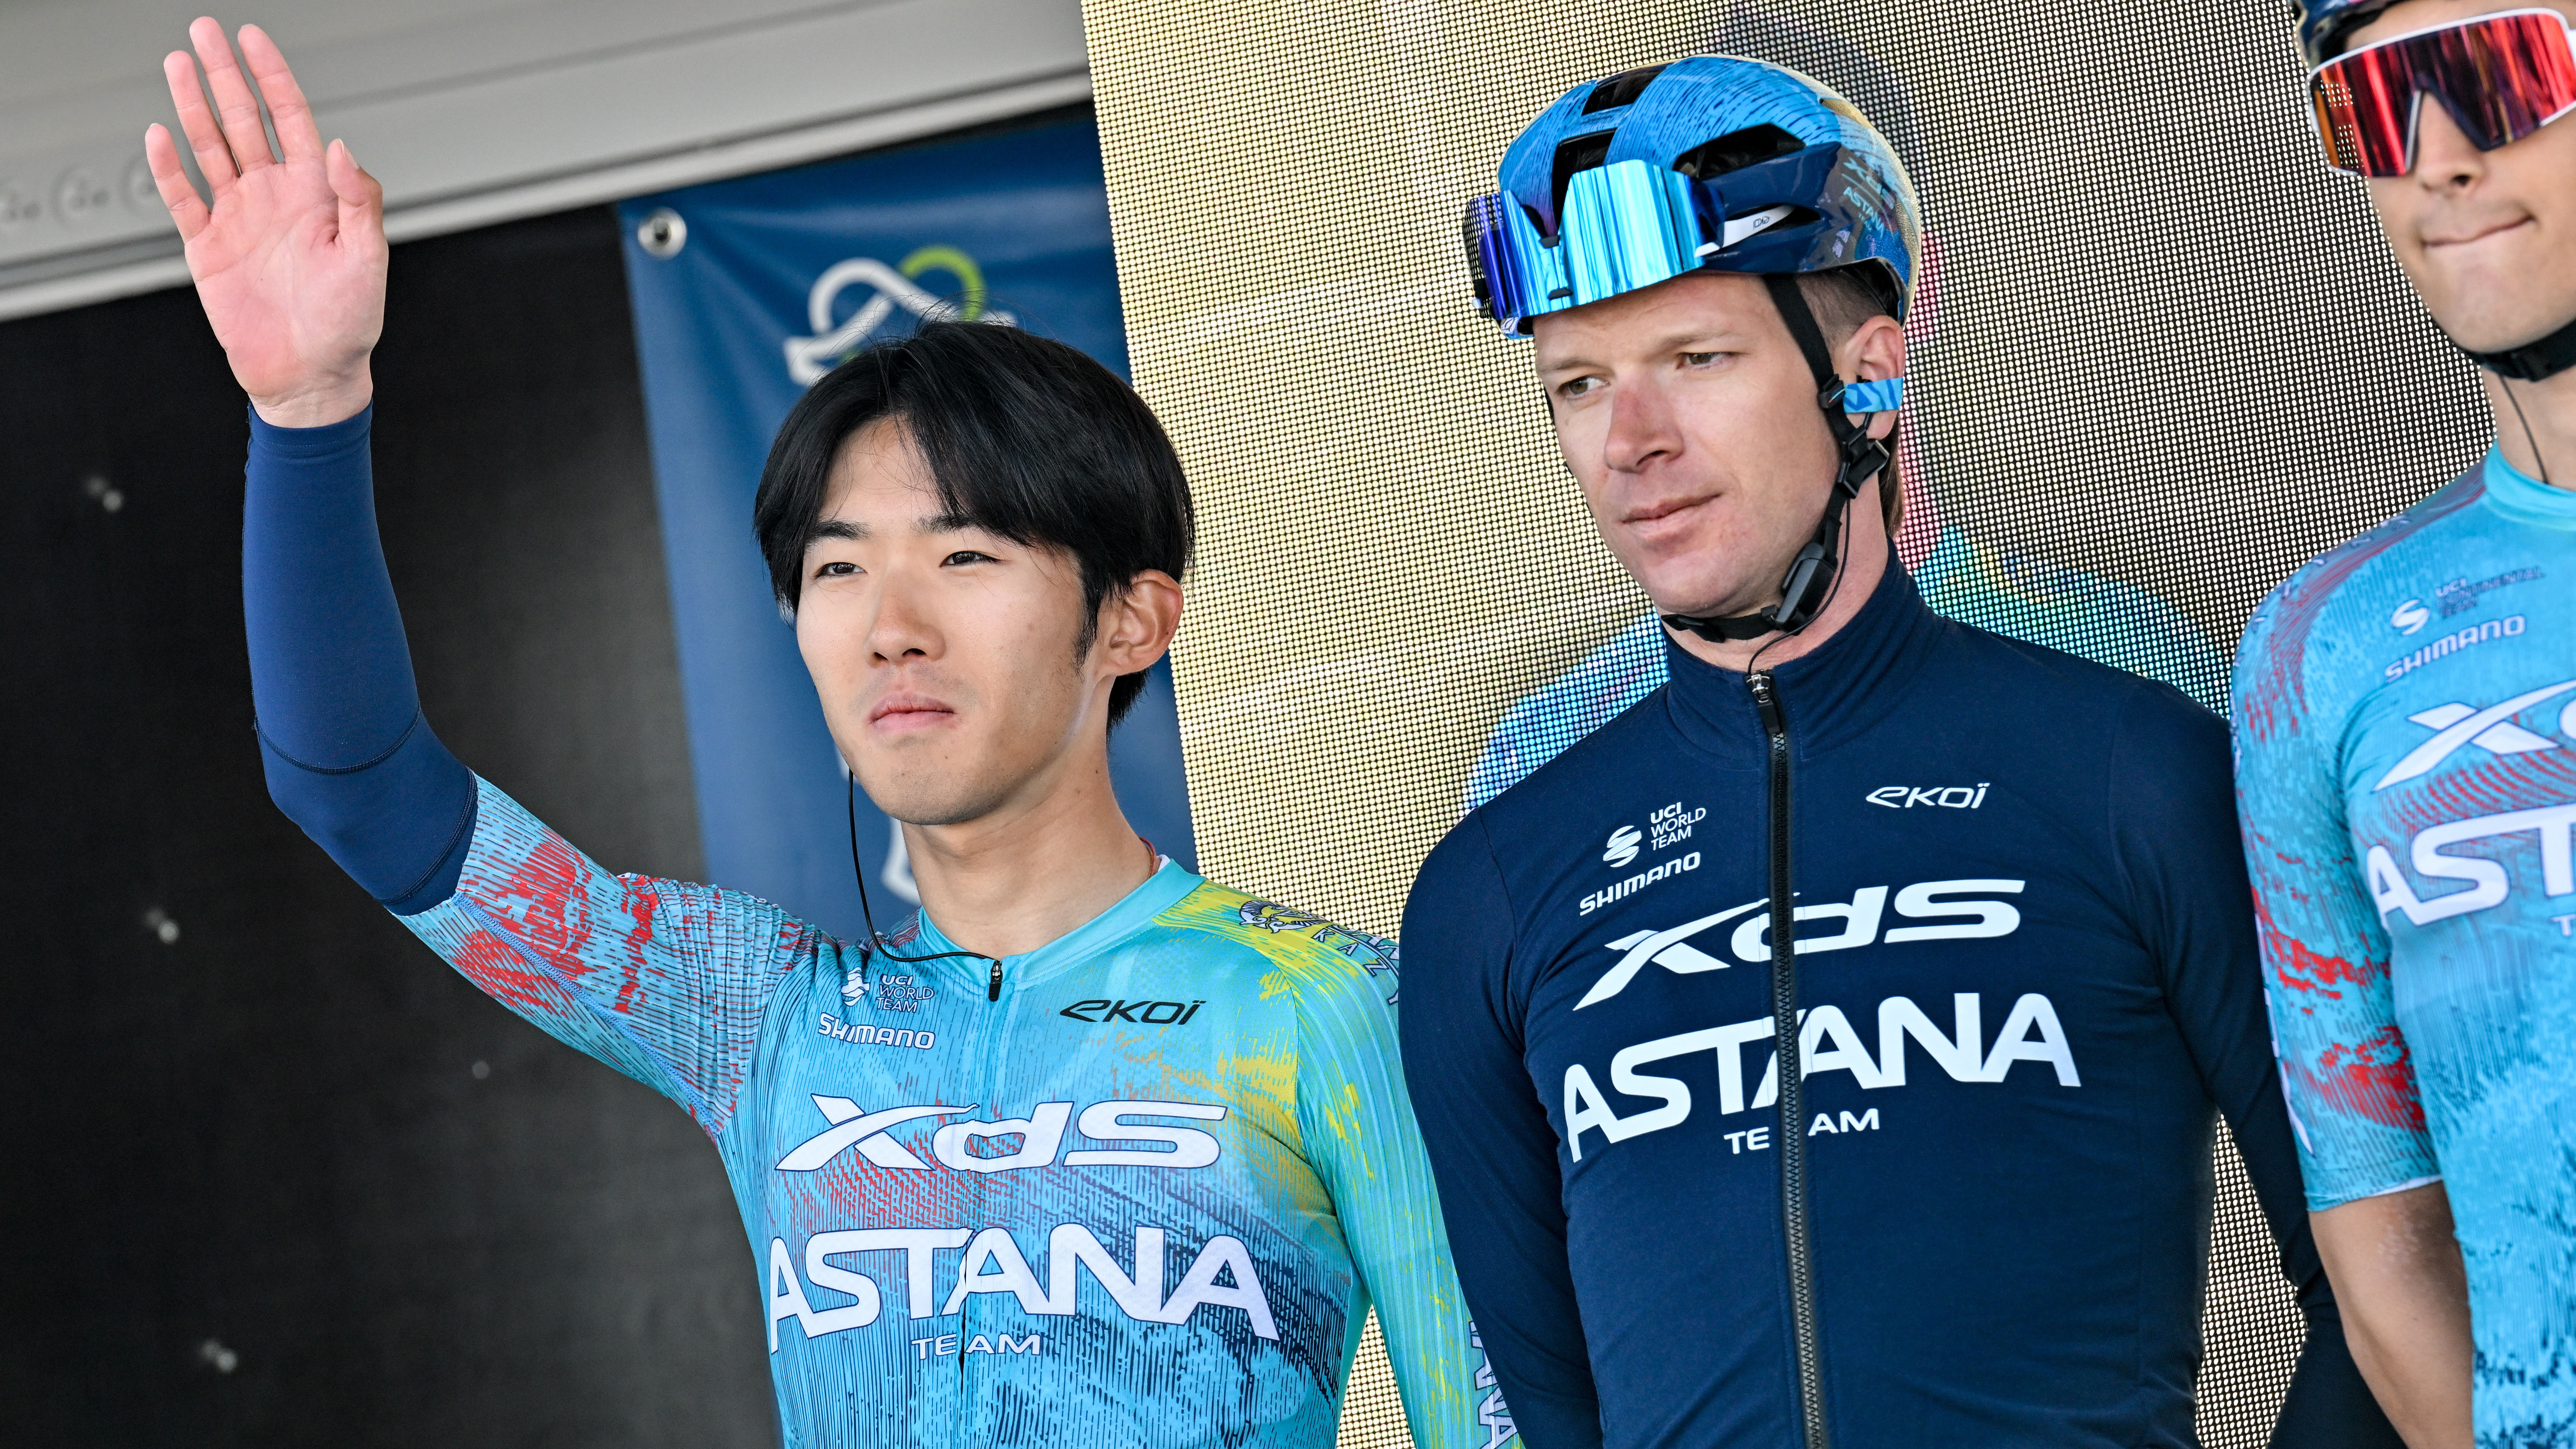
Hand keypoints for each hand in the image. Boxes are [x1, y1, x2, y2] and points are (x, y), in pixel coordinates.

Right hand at [147, 18, 383, 427]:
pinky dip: (169, 168)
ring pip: (210, 147)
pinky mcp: (208, 247)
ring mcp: (238, 218)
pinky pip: (183, 198)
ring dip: (193, 106)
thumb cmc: (348, 323)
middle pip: (244, 120)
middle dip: (224, 75)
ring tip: (177, 64)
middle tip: (203, 32)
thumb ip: (360, 200)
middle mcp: (273, 197)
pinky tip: (160, 135)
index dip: (272, 76)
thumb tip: (343, 147)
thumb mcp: (368, 258)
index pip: (291, 119)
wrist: (312, 374)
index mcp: (315, 194)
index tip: (253, 40)